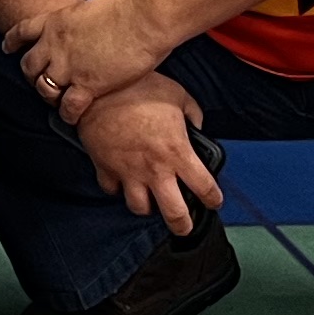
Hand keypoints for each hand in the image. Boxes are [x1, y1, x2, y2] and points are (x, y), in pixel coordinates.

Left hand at [17, 0, 173, 119]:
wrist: (145, 16)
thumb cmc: (131, 7)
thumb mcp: (93, 8)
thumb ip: (82, 23)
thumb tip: (89, 31)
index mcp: (56, 21)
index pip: (23, 31)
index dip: (12, 42)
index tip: (7, 48)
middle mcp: (55, 44)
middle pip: (29, 66)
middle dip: (32, 77)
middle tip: (41, 82)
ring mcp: (68, 66)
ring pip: (44, 89)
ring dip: (48, 97)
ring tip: (57, 102)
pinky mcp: (87, 85)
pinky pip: (68, 108)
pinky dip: (68, 115)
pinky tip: (73, 117)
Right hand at [67, 70, 220, 238]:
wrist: (99, 88)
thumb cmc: (139, 87)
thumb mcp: (178, 95)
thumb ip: (193, 115)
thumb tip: (196, 127)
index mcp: (177, 152)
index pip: (205, 188)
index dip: (214, 200)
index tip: (214, 202)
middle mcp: (155, 169)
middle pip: (174, 214)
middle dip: (182, 226)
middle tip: (184, 226)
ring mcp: (128, 172)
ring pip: (140, 208)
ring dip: (147, 207)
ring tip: (150, 201)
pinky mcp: (105, 168)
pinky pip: (111, 190)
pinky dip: (117, 189)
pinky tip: (122, 182)